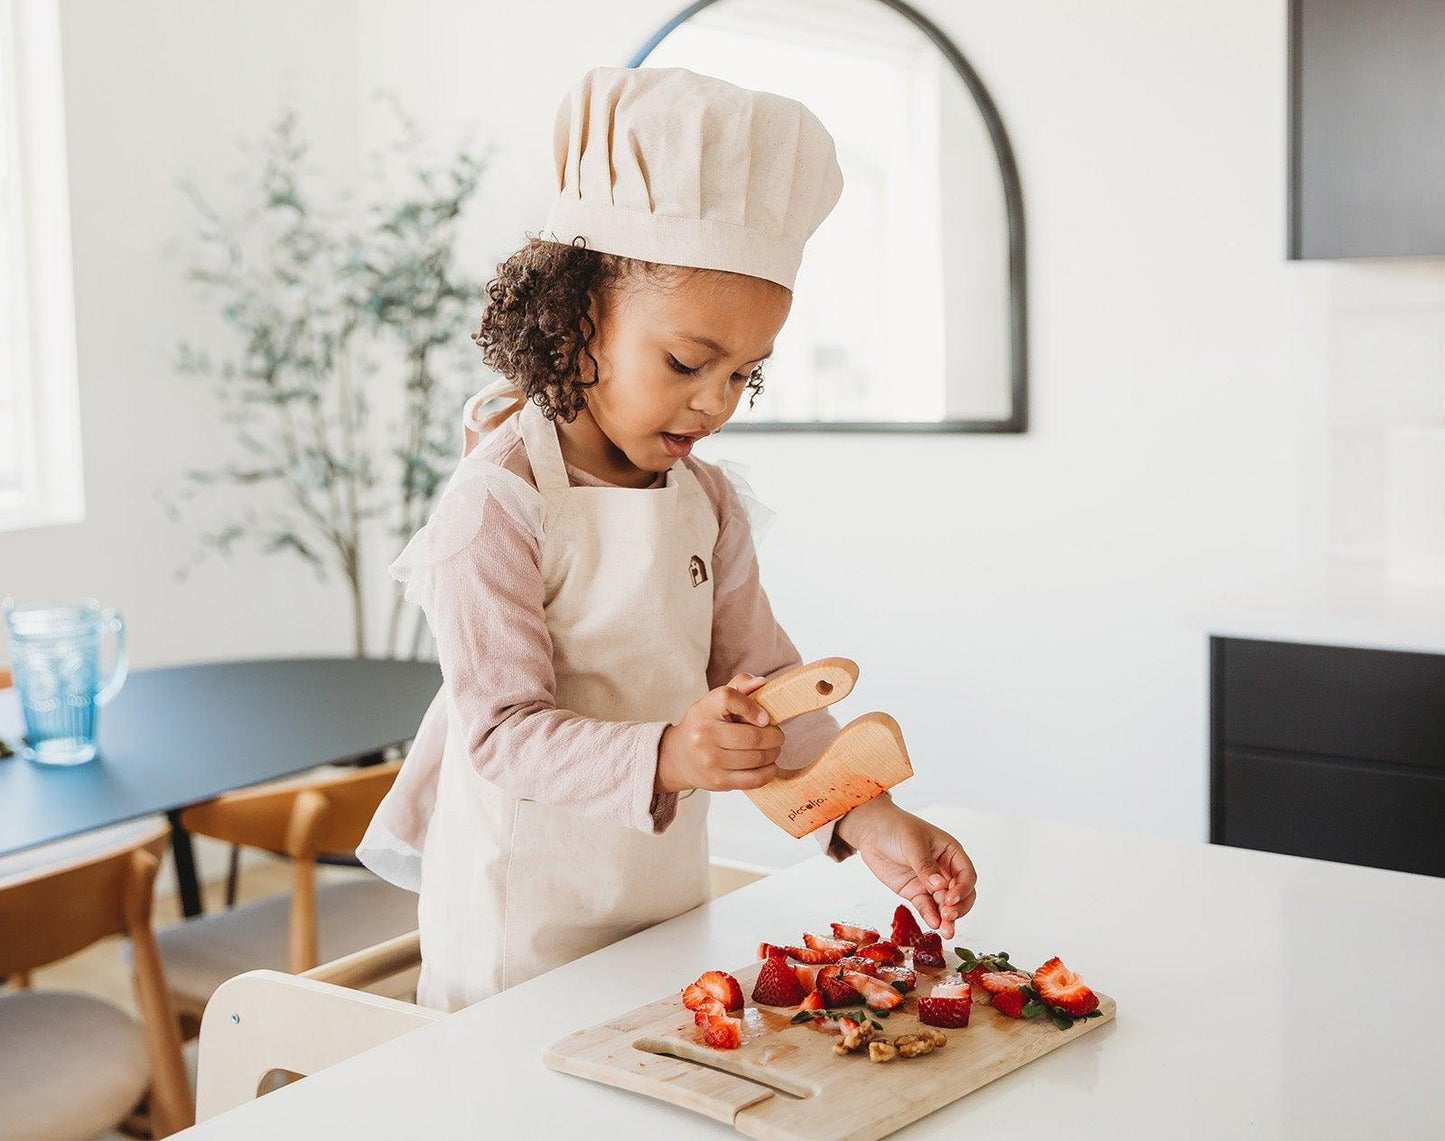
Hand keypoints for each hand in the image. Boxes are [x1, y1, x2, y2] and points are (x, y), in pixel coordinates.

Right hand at [655, 674, 784, 793]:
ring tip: (774, 749)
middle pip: (752, 736)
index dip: (753, 707)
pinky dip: (769, 772)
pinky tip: (769, 765)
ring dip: (773, 753)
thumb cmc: (705, 724)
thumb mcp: (715, 701)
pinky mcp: (718, 781)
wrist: (679, 756)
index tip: (765, 718)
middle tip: (778, 736)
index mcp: (704, 709)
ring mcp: (710, 760)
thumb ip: (739, 687)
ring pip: (756, 758)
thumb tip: (762, 683)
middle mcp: (703, 734)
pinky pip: (754, 779)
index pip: (729, 698)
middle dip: (775, 736)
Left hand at [836, 796, 976, 938]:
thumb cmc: (896, 827)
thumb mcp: (912, 843)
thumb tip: (940, 885)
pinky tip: (934, 924)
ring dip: (948, 918)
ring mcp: (930, 883)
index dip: (963, 889)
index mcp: (951, 853)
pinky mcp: (915, 892)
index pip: (966, 875)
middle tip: (948, 915)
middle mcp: (944, 870)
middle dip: (958, 907)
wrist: (870, 831)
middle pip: (961, 894)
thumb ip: (925, 865)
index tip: (951, 898)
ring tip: (946, 931)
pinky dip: (931, 916)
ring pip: (945, 905)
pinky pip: (927, 907)